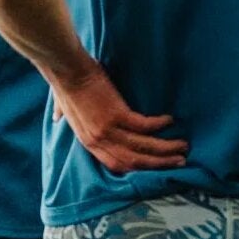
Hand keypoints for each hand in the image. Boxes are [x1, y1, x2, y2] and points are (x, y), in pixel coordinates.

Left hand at [50, 60, 187, 174]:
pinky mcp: (117, 113)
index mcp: (88, 141)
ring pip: (143, 147)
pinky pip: (144, 125)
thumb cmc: (64, 84)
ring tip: (182, 147)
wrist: (67, 69)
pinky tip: (169, 121)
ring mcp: (108, 129)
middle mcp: (99, 141)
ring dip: (165, 149)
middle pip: (134, 161)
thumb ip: (63, 115)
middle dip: (159, 164)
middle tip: (179, 162)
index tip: (155, 168)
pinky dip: (158, 125)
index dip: (138, 169)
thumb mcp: (63, 107)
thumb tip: (56, 117)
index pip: (116, 164)